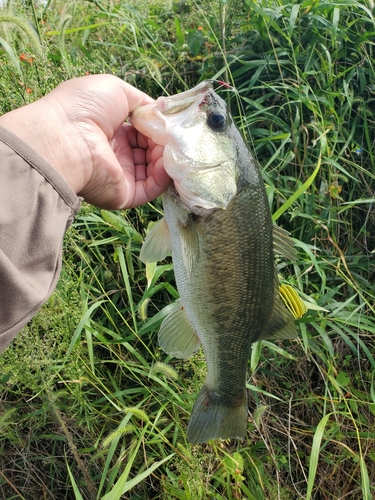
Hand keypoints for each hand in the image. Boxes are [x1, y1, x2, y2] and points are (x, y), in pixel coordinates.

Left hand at [0, 74, 169, 208]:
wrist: (66, 137)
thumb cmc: (85, 108)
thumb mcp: (116, 90)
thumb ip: (142, 101)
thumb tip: (160, 112)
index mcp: (111, 131)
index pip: (143, 132)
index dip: (158, 128)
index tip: (169, 123)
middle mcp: (116, 154)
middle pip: (151, 151)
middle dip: (164, 143)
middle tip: (173, 136)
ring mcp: (120, 176)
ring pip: (154, 171)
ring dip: (166, 159)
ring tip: (171, 148)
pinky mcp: (124, 194)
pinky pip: (151, 189)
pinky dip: (162, 177)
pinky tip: (165, 163)